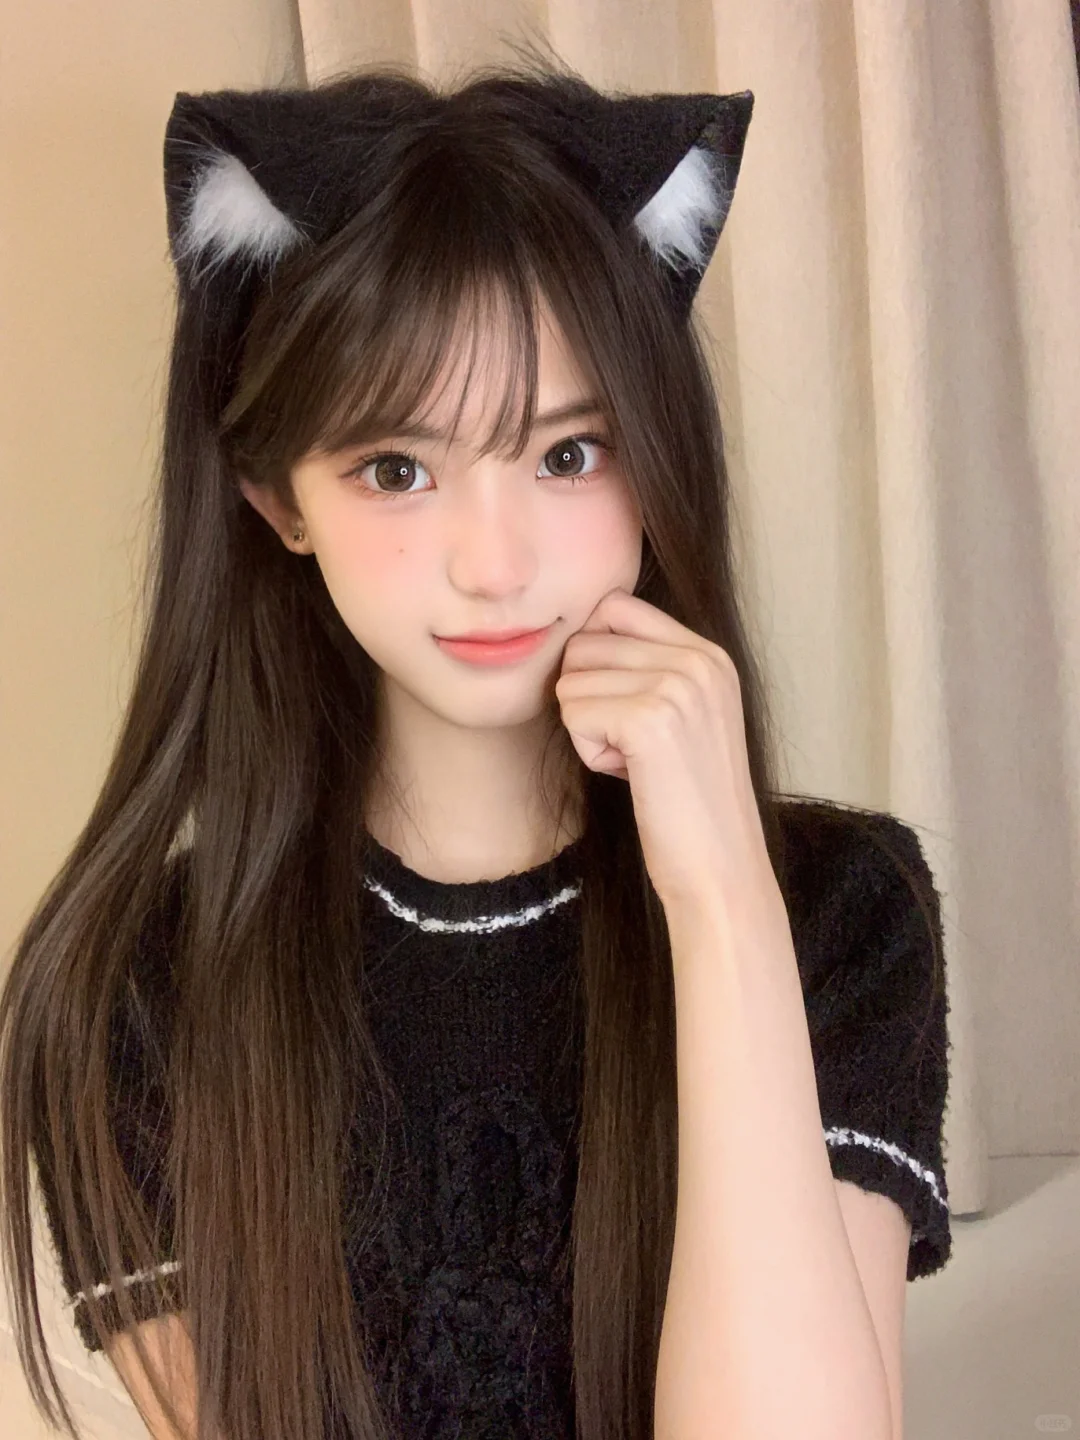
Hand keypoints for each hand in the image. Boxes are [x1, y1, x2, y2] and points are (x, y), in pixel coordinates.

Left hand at [554, 587, 780, 914]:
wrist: (719, 866)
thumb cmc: (688, 802)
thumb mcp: (683, 717)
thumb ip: (648, 670)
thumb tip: (577, 639)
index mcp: (709, 654)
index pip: (615, 606)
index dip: (594, 654)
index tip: (616, 706)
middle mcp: (699, 659)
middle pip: (585, 643)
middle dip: (590, 699)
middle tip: (632, 745)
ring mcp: (678, 685)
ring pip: (572, 680)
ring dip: (589, 729)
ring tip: (636, 763)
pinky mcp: (650, 719)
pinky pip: (573, 713)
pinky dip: (590, 753)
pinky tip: (630, 775)